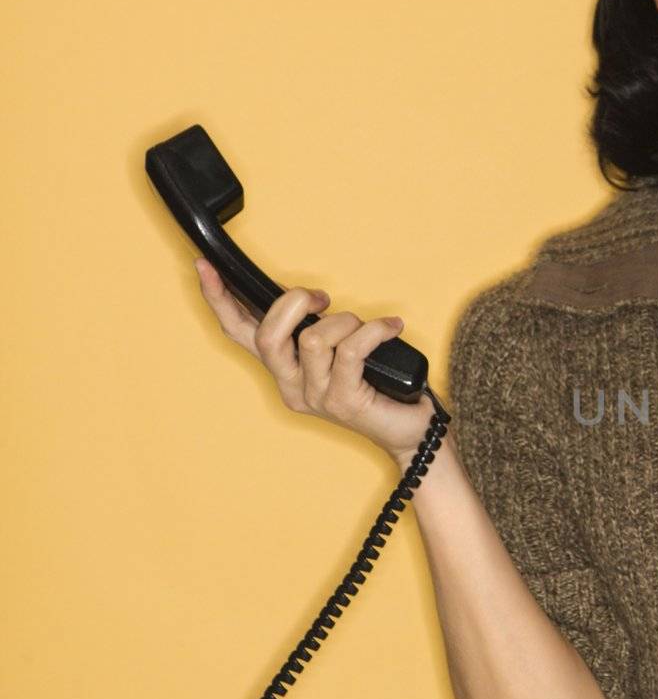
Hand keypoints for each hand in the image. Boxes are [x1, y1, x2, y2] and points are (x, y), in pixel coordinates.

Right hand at [193, 257, 439, 460]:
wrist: (411, 430)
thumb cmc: (379, 385)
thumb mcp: (339, 350)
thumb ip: (316, 328)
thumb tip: (308, 298)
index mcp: (284, 370)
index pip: (240, 333)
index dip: (220, 300)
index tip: (204, 268)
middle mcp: (292, 385)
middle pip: (268, 335)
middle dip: (293, 302)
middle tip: (322, 298)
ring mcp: (315, 397)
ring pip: (313, 338)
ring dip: (345, 321)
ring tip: (370, 328)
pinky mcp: (343, 402)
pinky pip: (351, 350)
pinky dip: (374, 330)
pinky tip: (391, 328)